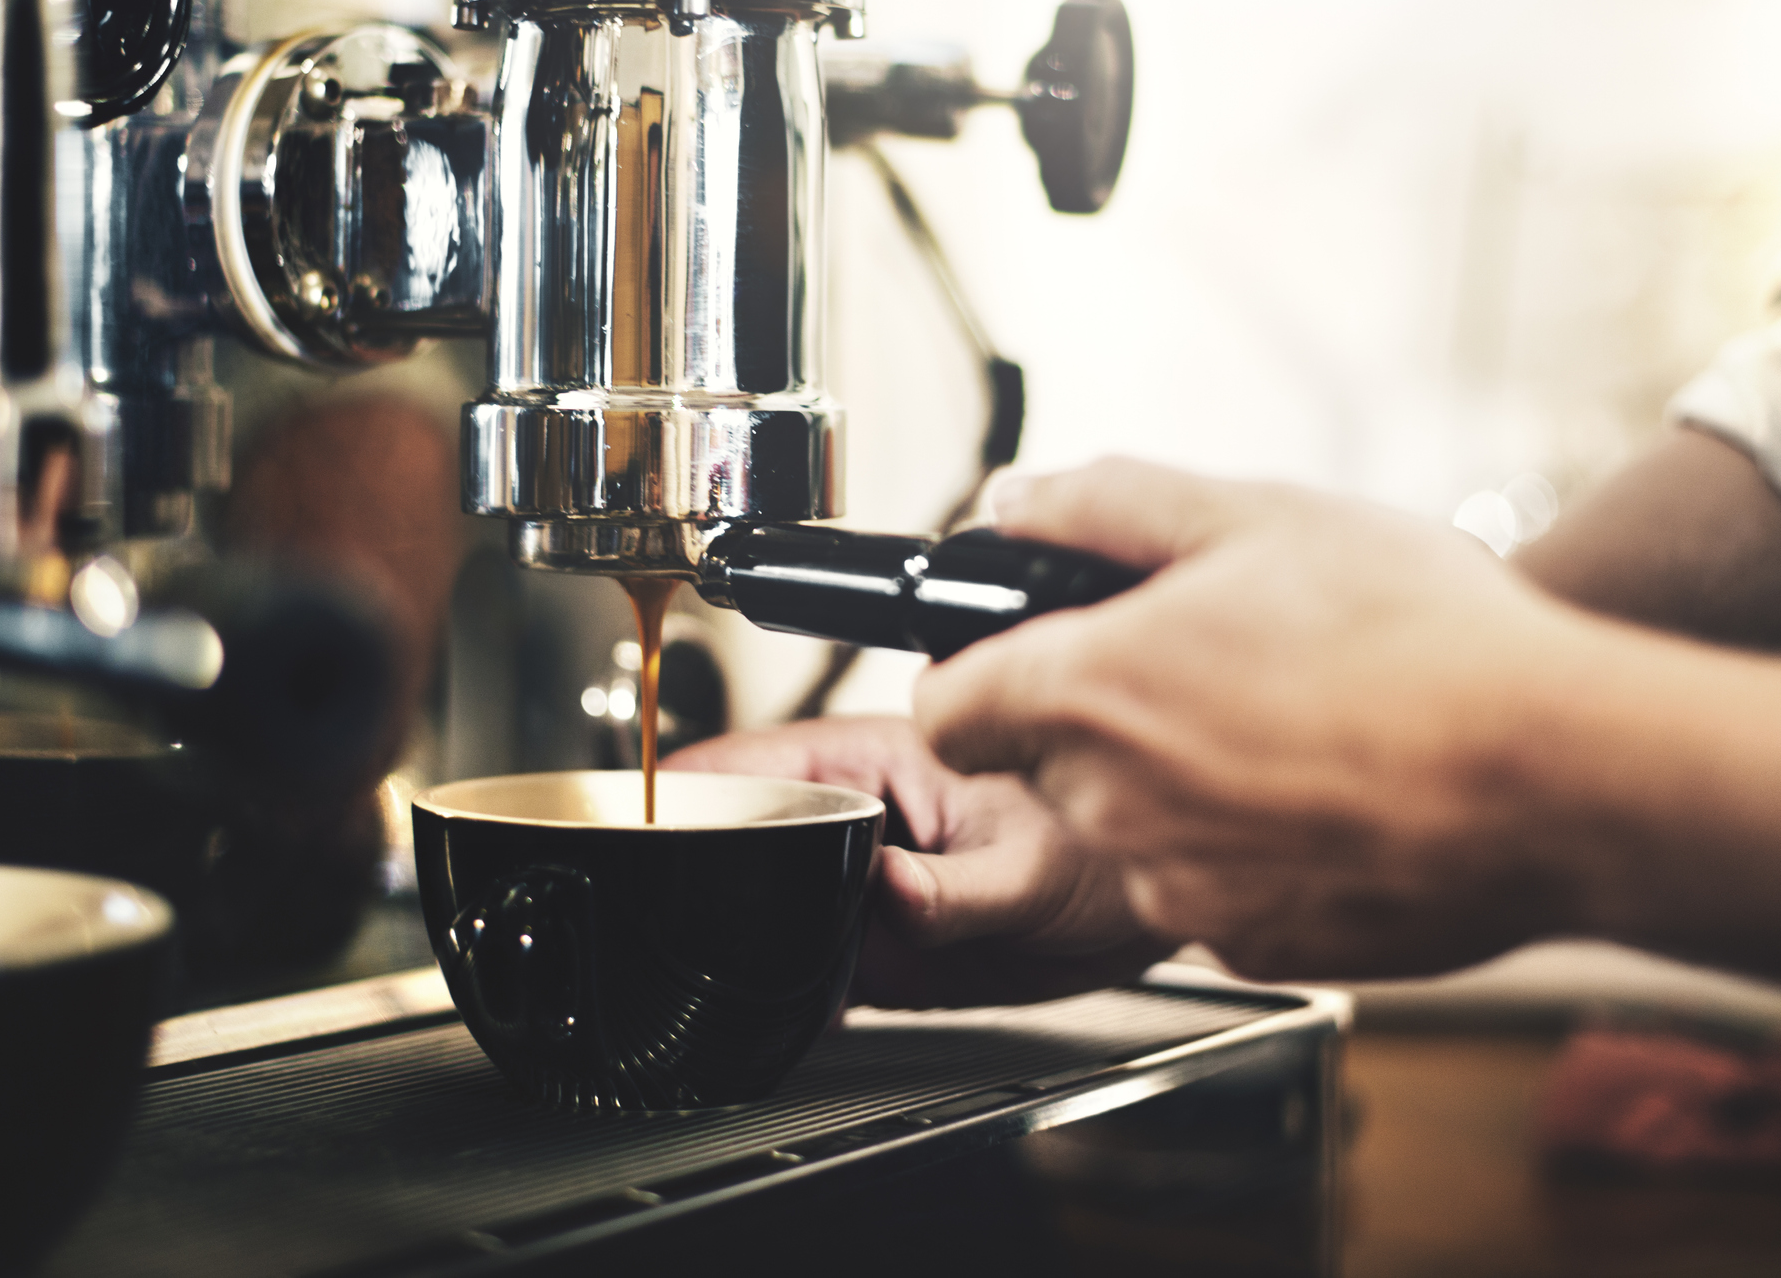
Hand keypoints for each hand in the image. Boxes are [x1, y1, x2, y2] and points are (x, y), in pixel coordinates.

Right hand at [663, 717, 1174, 1007]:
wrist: (1147, 911)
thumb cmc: (1106, 848)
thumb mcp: (1030, 868)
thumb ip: (951, 890)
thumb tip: (885, 893)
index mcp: (875, 764)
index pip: (746, 764)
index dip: (678, 793)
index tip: (633, 829)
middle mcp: (856, 821)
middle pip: (737, 839)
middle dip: (699, 879)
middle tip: (670, 929)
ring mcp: (861, 885)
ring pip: (764, 907)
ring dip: (739, 940)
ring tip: (718, 975)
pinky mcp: (878, 946)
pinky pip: (807, 966)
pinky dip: (785, 992)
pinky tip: (778, 1015)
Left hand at [916, 457, 1605, 982]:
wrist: (1558, 776)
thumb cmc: (1423, 643)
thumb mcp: (1261, 516)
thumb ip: (1109, 504)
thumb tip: (1021, 503)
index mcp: (1093, 692)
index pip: (948, 706)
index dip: (979, 672)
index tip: (1024, 655)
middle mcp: (1115, 806)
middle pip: (1049, 766)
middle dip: (1107, 718)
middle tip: (1215, 665)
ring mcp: (1182, 891)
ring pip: (1138, 832)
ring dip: (1185, 786)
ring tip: (1298, 727)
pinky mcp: (1254, 947)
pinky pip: (1217, 890)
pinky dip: (1252, 851)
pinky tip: (1334, 796)